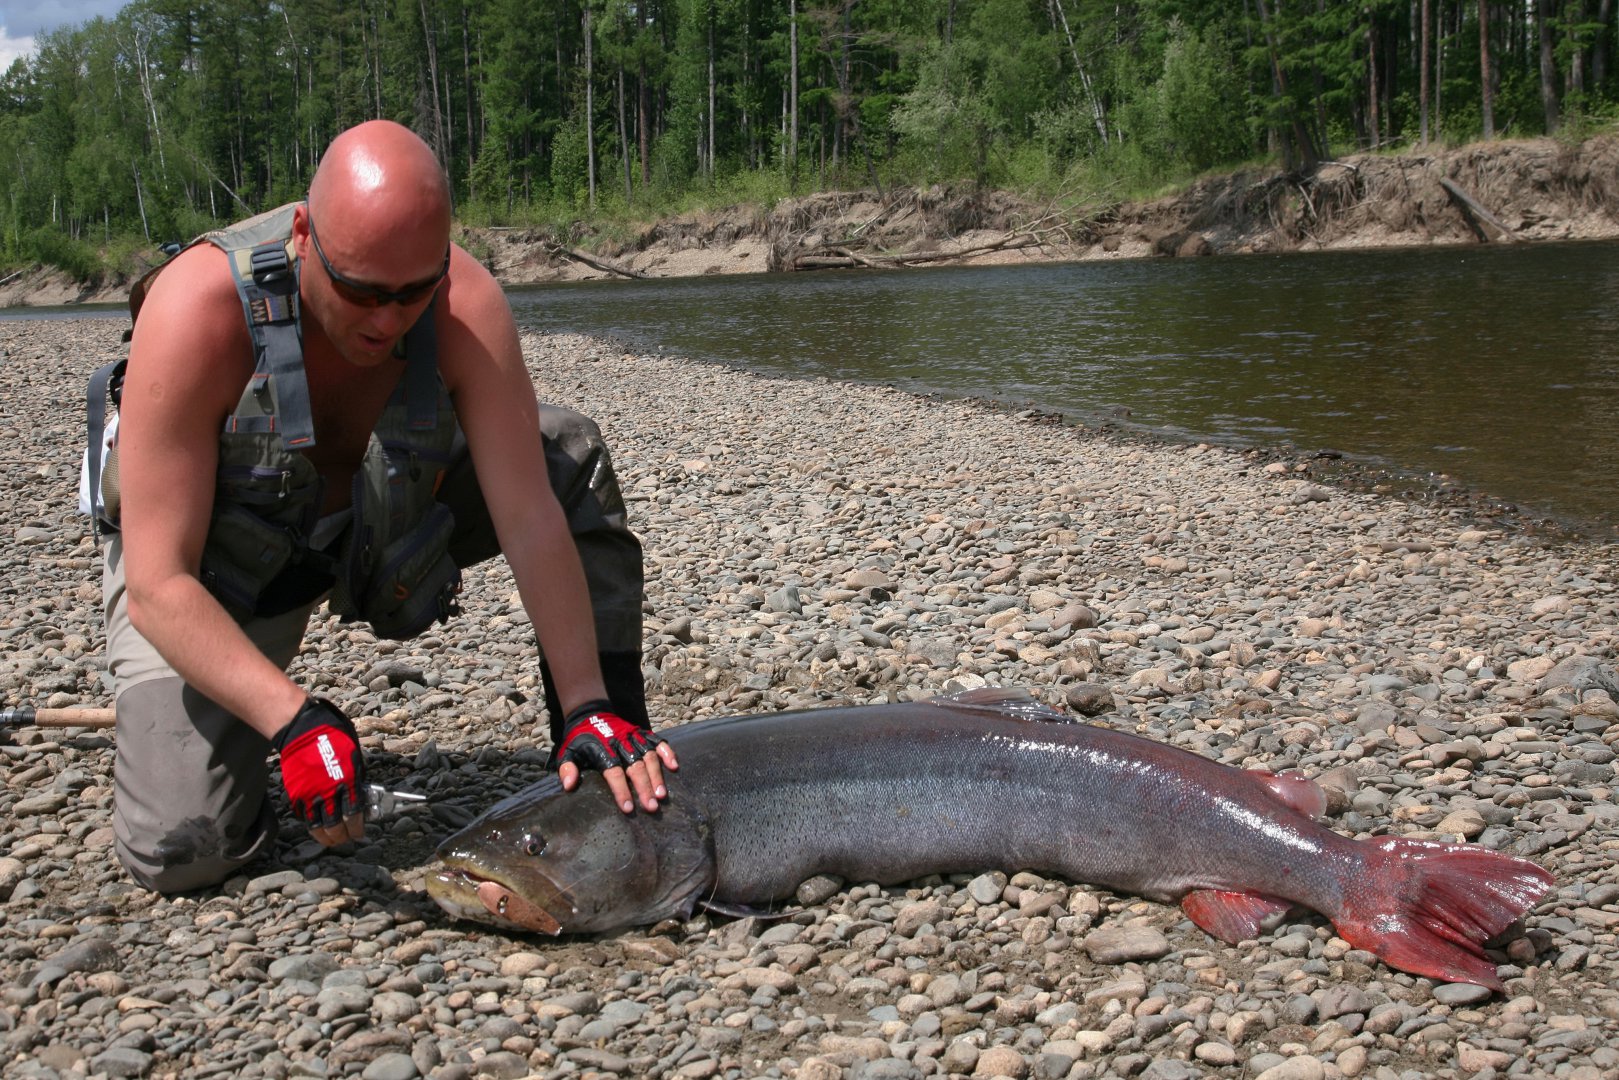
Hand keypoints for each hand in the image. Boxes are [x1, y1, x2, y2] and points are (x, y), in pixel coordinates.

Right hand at [272, 695, 366, 845]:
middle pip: (335, 826)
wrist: (305, 729)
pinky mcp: (295, 793)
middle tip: (345, 838)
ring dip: (325, 837)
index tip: (358, 832)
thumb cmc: (335, 739)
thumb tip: (359, 799)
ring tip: (331, 840)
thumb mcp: (355, 759)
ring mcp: (310, 794)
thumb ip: (356, 782)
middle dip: (342, 837)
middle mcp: (328, 792)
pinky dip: (310, 823)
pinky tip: (316, 825)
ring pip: (317, 826)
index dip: (357, 828)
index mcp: (348, 782)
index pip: (354, 815)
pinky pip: (303, 815)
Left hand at [556, 700, 678, 812]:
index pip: (614, 772)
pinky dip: (667, 752)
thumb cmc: (580, 738)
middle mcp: (621, 743)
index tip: (628, 808)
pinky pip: (657, 741)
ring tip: (662, 795)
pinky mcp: (642, 733)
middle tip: (651, 807)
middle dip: (644, 788)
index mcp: (603, 750)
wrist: (591, 712)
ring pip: (649, 757)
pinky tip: (674, 766)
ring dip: (657, 775)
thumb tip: (569, 785)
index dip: (621, 790)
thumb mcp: (567, 752)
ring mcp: (634, 737)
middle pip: (635, 767)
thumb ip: (567, 768)